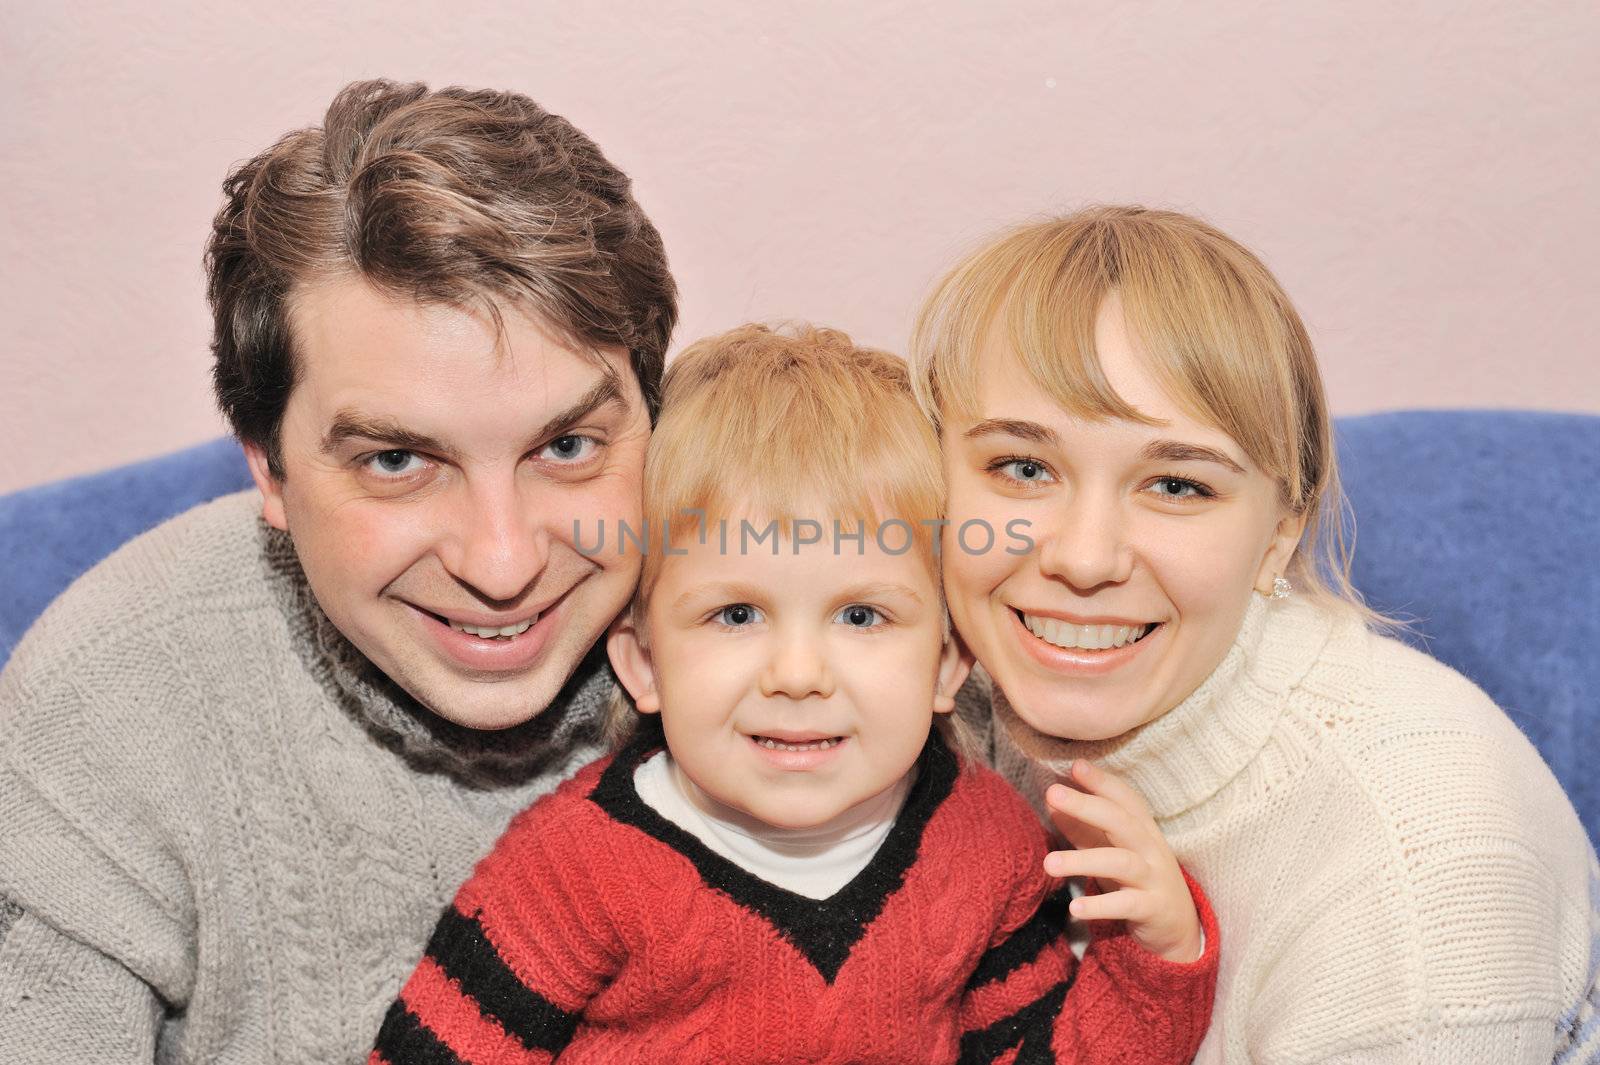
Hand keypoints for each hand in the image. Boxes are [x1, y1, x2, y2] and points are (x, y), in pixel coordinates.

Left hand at [1042, 759, 1201, 962]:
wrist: (1178, 928)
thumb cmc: (1136, 882)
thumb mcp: (1110, 853)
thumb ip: (1082, 829)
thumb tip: (1051, 802)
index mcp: (1142, 831)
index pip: (1125, 798)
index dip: (1102, 781)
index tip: (1075, 766)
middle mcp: (1151, 849)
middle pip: (1121, 821)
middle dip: (1086, 805)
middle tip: (1052, 794)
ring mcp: (1155, 879)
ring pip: (1121, 862)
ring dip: (1083, 861)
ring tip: (1049, 863)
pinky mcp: (1153, 909)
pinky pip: (1126, 904)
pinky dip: (1100, 906)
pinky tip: (1074, 908)